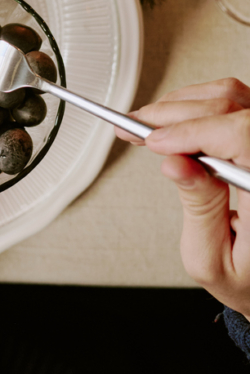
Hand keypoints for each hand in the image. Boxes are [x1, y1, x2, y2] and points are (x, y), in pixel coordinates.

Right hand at [115, 78, 249, 318]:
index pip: (240, 135)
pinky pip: (236, 101)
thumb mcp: (212, 260)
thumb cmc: (247, 277)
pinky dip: (198, 104)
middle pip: (230, 108)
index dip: (191, 131)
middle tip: (135, 127)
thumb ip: (198, 209)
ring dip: (183, 104)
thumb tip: (175, 164)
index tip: (154, 143)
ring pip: (231, 96)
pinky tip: (174, 120)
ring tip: (149, 123)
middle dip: (173, 114)